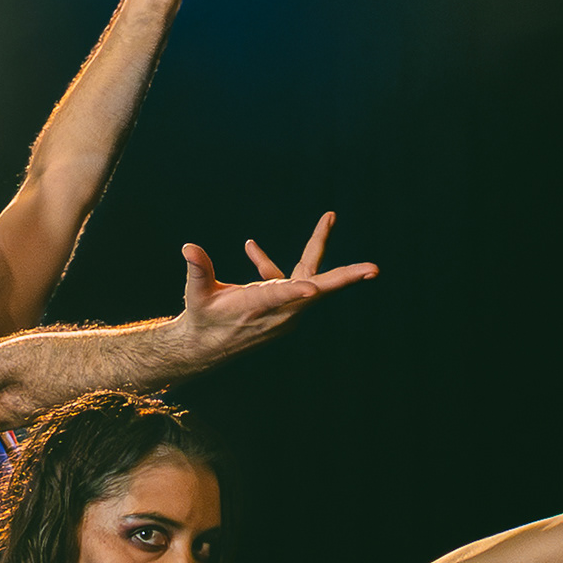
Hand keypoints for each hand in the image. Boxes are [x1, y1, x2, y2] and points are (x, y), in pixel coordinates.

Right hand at [172, 213, 379, 363]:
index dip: (297, 292)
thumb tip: (189, 247)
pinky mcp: (284, 307)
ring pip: (310, 278)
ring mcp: (285, 311)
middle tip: (373, 269)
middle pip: (317, 290)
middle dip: (345, 278)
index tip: (314, 288)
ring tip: (330, 217)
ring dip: (317, 247)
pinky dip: (272, 263)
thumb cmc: (201, 318)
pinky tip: (251, 247)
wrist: (206, 345)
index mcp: (257, 307)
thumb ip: (198, 269)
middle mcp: (278, 311)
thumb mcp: (197, 294)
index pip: (281, 298)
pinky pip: (290, 279)